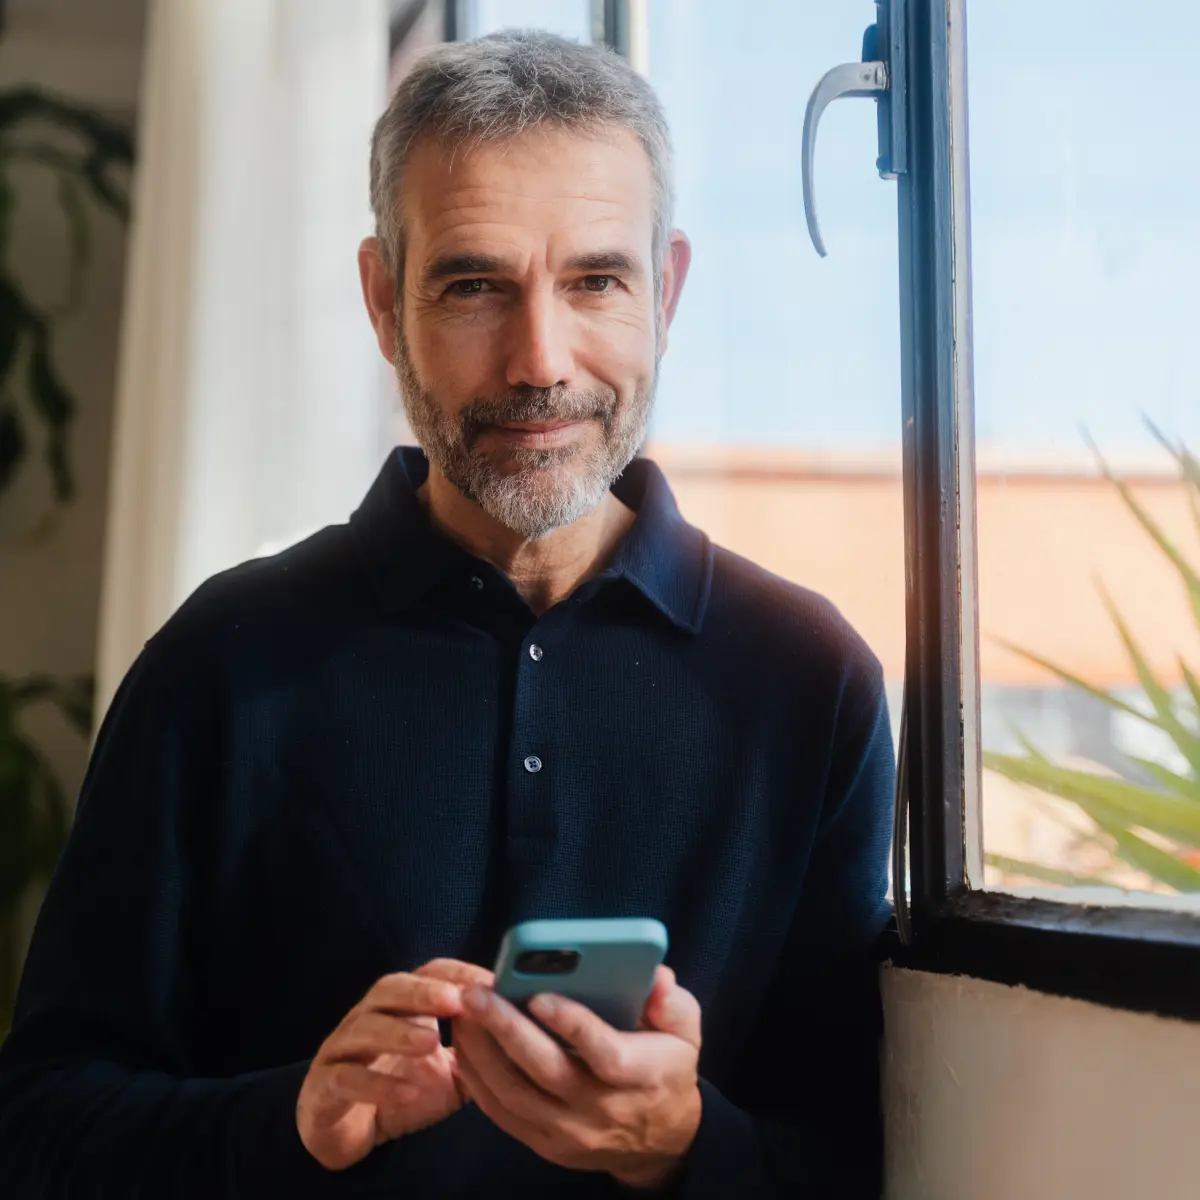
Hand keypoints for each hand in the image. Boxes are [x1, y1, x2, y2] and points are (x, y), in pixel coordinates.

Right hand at [296, 959, 493, 1170]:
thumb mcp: (449, 1072)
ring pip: (365, 1028)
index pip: (428, 974)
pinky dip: (376, 1084)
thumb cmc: (401, 1088)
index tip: (491, 983)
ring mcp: (343, 1048)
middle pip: (391, 989)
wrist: (344, 1129)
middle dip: (424, 992)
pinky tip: (405, 1092)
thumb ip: (479, 1053)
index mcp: (401, 1005)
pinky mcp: (325, 1085)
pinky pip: (347, 1079)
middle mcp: (369, 1016)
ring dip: (399, 1032)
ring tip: (430, 1042)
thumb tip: (525, 1035)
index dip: (457, 973)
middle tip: (456, 1000)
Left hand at [452, 965, 702, 1189]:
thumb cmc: (667, 1067)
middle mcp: (604, 1109)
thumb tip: (654, 977)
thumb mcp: (685, 1030)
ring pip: (516, 1094)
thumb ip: (671, 1001)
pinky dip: (478, 1082)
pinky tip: (464, 1046)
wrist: (660, 1139)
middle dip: (508, 1029)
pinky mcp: (547, 1144)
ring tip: (462, 1012)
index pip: (606, 1054)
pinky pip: (504, 1115)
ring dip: (482, 1053)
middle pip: (549, 1072)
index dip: (573, 1025)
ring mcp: (572, 1132)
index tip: (540, 994)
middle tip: (477, 993)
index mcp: (643, 1075)